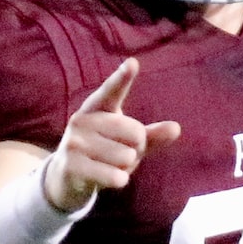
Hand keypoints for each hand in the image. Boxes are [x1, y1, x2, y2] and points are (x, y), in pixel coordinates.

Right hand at [42, 58, 181, 212]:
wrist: (66, 179)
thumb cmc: (103, 154)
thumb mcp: (128, 143)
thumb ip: (151, 135)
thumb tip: (176, 129)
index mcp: (97, 107)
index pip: (112, 91)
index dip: (122, 78)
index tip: (133, 64)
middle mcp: (82, 120)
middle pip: (134, 132)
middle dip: (137, 149)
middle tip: (122, 155)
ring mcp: (74, 142)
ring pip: (125, 156)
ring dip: (126, 168)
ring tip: (111, 167)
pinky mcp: (71, 165)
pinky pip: (112, 174)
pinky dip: (118, 179)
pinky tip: (114, 179)